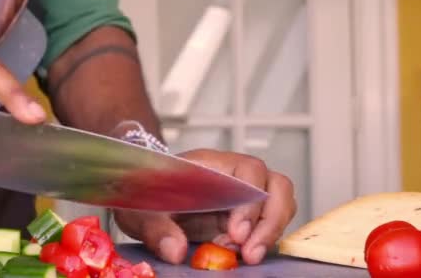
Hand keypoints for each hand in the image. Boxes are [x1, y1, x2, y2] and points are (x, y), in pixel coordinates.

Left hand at [113, 149, 296, 264]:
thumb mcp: (140, 210)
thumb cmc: (144, 194)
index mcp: (211, 164)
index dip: (251, 200)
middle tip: (250, 252)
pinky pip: (270, 222)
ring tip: (248, 256)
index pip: (250, 170)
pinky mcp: (245, 215)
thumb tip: (175, 251)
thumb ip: (155, 229)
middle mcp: (235, 175)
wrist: (143, 197)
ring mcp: (244, 195)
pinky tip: (241, 254)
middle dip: (270, 221)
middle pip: (276, 185)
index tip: (236, 232)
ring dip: (271, 232)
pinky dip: (263, 240)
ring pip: (280, 203)